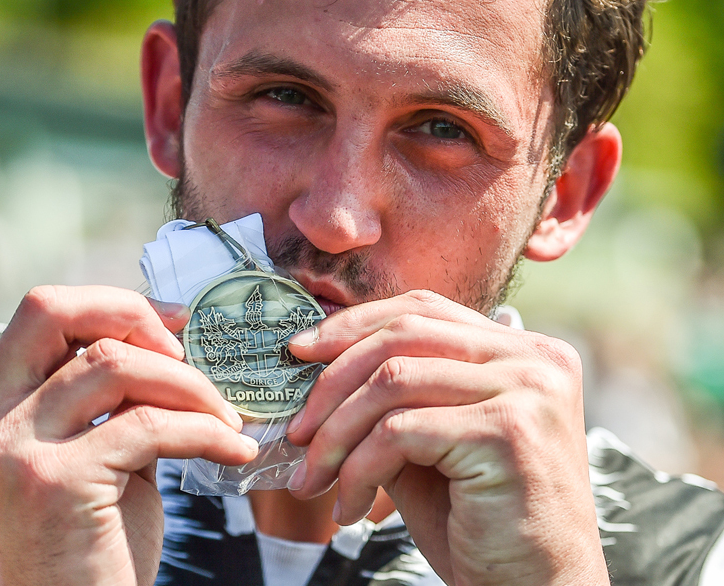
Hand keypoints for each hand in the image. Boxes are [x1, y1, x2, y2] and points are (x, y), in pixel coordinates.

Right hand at [0, 285, 257, 585]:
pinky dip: (208, 431)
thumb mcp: (90, 457)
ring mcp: (15, 450)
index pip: (41, 312)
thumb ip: (111, 401)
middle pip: (56, 312)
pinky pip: (153, 425)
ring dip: (191, 384)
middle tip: (188, 349)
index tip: (171, 324)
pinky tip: (234, 449)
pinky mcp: (57, 483)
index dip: (111, 305)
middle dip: (134, 315)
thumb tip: (170, 341)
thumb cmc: (90, 546)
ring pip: (118, 364)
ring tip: (226, 415)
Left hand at [286, 290, 608, 585]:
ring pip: (393, 382)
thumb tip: (318, 358)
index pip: (423, 309)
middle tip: (296, 427)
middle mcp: (533, 358)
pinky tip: (350, 506)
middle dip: (333, 379)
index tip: (301, 349)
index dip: (355, 324)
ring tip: (313, 476)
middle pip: (403, 335)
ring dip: (336, 433)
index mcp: (522, 348)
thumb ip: (396, 395)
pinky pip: (400, 432)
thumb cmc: (479, 519)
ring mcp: (526, 390)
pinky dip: (359, 468)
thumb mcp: (432, 440)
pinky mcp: (507, 432)